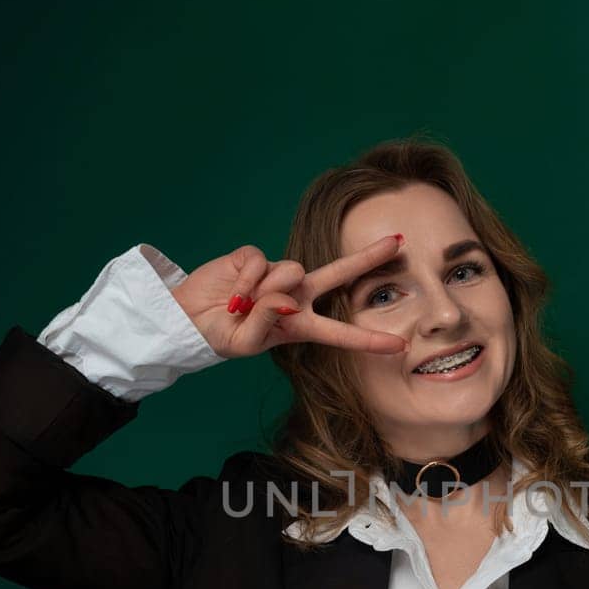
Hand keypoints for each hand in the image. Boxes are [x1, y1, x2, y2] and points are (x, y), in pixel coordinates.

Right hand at [170, 234, 410, 358]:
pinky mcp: (254, 257)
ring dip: (266, 291)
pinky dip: (245, 282)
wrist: (188, 318)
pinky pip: (260, 264)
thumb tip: (287, 297)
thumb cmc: (221, 335)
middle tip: (398, 242)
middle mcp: (295, 296)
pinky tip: (233, 294)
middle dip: (367, 258)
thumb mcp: (247, 342)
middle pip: (339, 275)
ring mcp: (276, 275)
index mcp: (300, 325)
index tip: (400, 346)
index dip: (369, 340)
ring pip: (292, 271)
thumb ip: (270, 322)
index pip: (340, 333)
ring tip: (243, 306)